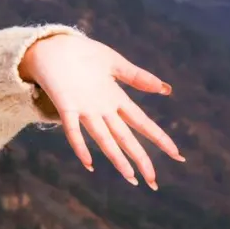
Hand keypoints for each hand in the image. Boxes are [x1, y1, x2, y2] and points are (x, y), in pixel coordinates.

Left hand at [19, 31, 184, 189]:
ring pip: (104, 138)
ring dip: (117, 158)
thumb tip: (166, 89)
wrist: (52, 46)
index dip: (159, 138)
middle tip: (154, 182)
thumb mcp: (114, 63)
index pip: (142, 122)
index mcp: (116, 99)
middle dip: (141, 158)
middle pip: (126, 137)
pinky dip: (80, 145)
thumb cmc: (83, 54)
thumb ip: (138, 77)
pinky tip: (88, 163)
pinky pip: (73, 128)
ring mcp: (84, 109)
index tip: (177, 155)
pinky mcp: (65, 105)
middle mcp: (102, 109)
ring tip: (130, 177)